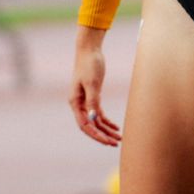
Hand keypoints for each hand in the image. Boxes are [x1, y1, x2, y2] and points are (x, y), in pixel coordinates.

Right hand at [69, 29, 120, 146]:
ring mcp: (85, 101)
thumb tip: (94, 119)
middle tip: (115, 143)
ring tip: (119, 138)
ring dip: (106, 130)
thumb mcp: (92, 83)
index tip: (107, 141)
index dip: (96, 135)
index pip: (85, 125)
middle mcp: (79, 104)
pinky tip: (116, 127)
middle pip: (90, 126)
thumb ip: (93, 101)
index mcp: (75, 102)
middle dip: (102, 136)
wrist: (89, 50)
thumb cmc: (89, 64)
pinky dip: (107, 121)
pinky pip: (99, 114)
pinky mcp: (93, 96)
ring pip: (96, 121)